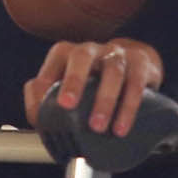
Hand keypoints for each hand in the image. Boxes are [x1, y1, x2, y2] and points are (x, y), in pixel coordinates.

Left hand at [24, 38, 161, 136]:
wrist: (136, 65)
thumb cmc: (93, 80)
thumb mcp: (66, 87)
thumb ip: (43, 100)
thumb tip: (36, 116)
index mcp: (68, 53)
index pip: (54, 61)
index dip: (46, 81)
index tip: (42, 106)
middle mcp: (92, 50)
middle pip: (81, 57)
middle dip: (73, 80)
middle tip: (67, 105)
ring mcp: (117, 55)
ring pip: (112, 71)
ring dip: (104, 100)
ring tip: (98, 127)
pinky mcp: (141, 65)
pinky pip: (136, 83)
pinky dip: (129, 107)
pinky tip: (121, 127)